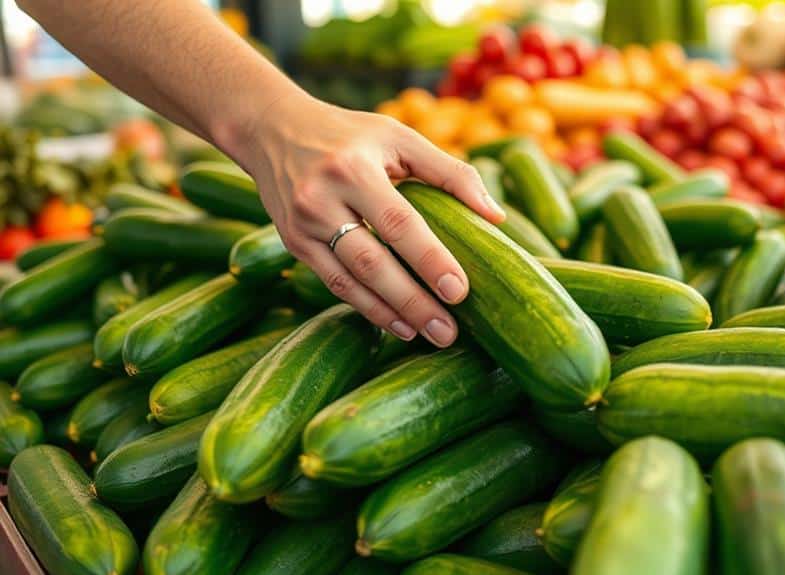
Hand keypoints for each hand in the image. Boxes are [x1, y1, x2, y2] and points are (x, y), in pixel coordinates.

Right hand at [228, 92, 504, 346]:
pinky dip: (367, 307)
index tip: (460, 291)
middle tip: (449, 331)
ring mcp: (302, 226)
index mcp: (353, 169)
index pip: (398, 223)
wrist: (272, 129)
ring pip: (350, 281)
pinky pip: (334, 283)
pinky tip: (397, 324)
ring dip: (390, 313)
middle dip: (413, 301)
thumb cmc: (351, 135)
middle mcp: (321, 199)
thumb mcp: (400, 137)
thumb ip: (451, 172)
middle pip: (372, 262)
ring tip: (428, 335)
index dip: (430, 259)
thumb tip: (497, 215)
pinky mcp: (294, 243)